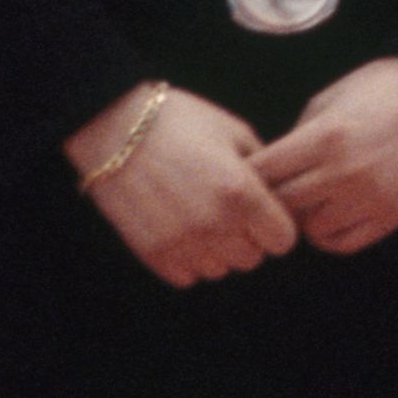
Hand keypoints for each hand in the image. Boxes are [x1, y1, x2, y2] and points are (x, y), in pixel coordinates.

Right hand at [71, 82, 295, 287]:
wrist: (115, 127)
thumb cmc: (181, 121)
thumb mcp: (234, 132)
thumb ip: (264, 169)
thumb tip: (278, 196)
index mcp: (242, 193)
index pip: (283, 241)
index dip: (276, 225)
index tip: (264, 211)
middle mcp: (215, 224)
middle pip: (252, 258)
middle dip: (248, 237)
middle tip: (229, 210)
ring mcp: (182, 242)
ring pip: (219, 269)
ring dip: (217, 250)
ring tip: (202, 217)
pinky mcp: (152, 253)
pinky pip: (187, 275)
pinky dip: (188, 259)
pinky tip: (181, 229)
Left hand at [252, 57, 397, 256]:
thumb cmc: (382, 88)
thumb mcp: (329, 100)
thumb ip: (297, 138)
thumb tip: (270, 172)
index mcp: (325, 137)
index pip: (263, 173)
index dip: (249, 174)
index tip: (246, 174)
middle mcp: (346, 172)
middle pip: (282, 205)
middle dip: (271, 198)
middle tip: (273, 190)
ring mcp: (372, 197)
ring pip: (310, 230)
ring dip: (303, 217)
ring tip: (309, 199)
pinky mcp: (394, 215)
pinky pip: (343, 243)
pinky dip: (329, 233)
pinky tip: (331, 212)